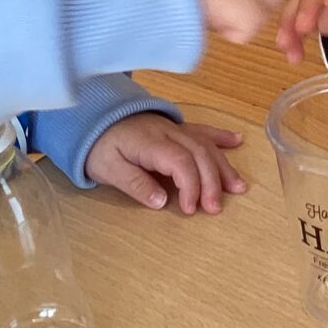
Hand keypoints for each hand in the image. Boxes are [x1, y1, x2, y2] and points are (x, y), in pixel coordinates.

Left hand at [85, 115, 247, 215]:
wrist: (90, 117)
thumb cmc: (98, 147)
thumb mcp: (107, 169)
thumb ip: (134, 184)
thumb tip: (161, 201)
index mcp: (149, 142)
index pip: (180, 161)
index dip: (191, 186)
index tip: (190, 209)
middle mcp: (167, 132)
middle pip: (199, 154)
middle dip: (212, 182)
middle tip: (215, 208)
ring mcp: (174, 127)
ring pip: (205, 144)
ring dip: (223, 166)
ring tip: (238, 187)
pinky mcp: (175, 128)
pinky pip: (202, 130)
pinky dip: (220, 137)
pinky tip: (237, 141)